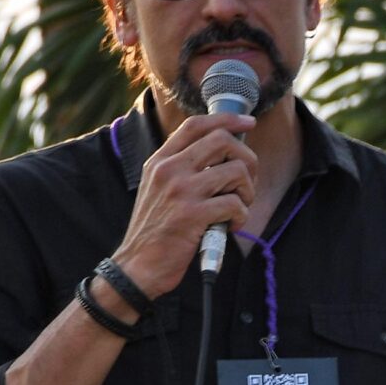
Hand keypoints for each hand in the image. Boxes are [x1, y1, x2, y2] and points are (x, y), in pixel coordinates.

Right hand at [111, 111, 257, 297]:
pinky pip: (234, 203)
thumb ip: (182, 168)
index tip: (248, 123)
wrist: (138, 265)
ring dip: (247, 191)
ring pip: (235, 171)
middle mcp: (169, 169)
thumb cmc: (156, 230)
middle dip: (247, 160)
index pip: (196, 124)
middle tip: (246, 182)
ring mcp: (180, 190)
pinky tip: (231, 225)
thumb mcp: (158, 189)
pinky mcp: (192, 215)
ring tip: (238, 207)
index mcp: (160, 160)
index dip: (227, 119)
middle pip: (222, 141)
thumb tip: (223, 154)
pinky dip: (241, 216)